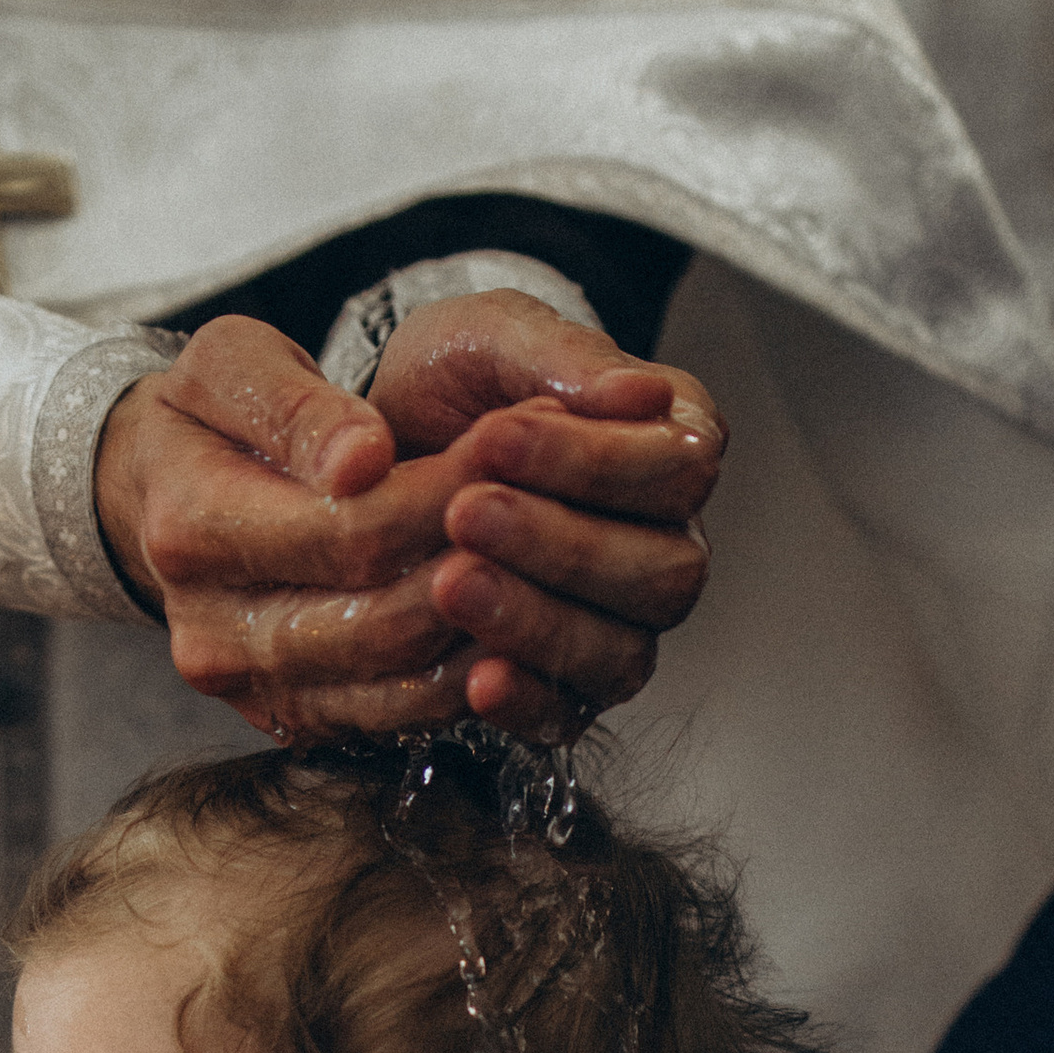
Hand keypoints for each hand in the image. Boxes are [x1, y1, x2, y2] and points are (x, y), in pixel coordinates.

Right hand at [92, 298, 721, 741]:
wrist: (162, 497)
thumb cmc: (209, 418)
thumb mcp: (231, 364)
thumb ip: (296, 404)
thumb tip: (362, 459)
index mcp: (192, 532)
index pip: (350, 530)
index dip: (447, 492)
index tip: (515, 439)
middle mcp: (214, 633)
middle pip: (384, 619)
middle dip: (485, 558)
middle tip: (560, 496)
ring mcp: (256, 691)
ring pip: (403, 681)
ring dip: (495, 624)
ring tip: (554, 551)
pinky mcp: (298, 721)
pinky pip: (405, 716)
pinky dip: (474, 673)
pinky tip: (520, 613)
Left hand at [376, 291, 721, 722]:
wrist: (374, 453)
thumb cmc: (450, 386)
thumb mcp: (490, 337)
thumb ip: (561, 354)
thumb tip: (642, 393)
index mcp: (670, 445)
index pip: (679, 467)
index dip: (594, 461)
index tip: (494, 437)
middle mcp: (662, 542)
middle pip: (664, 571)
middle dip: (562, 545)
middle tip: (465, 512)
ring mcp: (620, 622)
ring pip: (622, 650)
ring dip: (537, 622)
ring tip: (450, 584)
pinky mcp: (566, 684)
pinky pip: (571, 715)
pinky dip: (526, 702)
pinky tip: (474, 678)